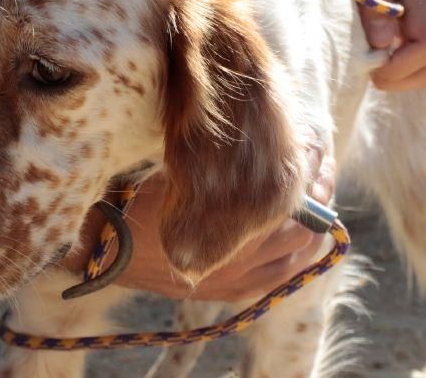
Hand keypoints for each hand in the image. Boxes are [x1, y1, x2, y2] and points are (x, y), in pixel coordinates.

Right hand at [65, 145, 334, 302]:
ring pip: (301, 254)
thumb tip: (263, 133)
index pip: (293, 193)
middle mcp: (242, 257)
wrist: (106, 247)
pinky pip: (283, 278)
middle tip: (319, 163)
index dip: (308, 164)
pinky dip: (299, 254)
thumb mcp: (181, 168)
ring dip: (315, 222)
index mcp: (230, 222)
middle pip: (307, 224)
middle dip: (318, 189)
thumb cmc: (138, 198)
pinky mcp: (232, 292)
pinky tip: (302, 233)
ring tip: (316, 194)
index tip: (311, 140)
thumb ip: (222, 158)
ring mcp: (240, 280)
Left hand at [327, 0, 425, 90]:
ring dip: (394, 71)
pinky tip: (362, 47)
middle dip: (399, 77)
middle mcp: (425, 7)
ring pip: (421, 63)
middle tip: (363, 67)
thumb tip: (382, 42)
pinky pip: (407, 51)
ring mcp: (417, 12)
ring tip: (361, 57)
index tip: (368, 64)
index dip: (400, 68)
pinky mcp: (405, 14)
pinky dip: (388, 60)